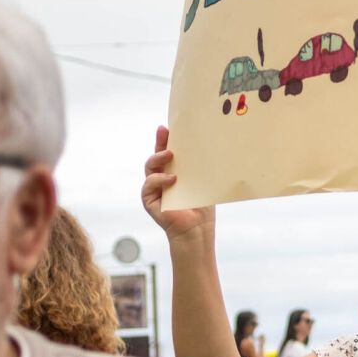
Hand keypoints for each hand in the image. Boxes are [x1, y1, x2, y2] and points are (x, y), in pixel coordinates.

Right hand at [142, 125, 215, 243]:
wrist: (197, 230)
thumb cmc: (202, 207)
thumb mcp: (203, 181)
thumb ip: (200, 166)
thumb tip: (208, 146)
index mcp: (175, 172)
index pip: (168, 153)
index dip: (166, 139)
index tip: (168, 126)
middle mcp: (162, 178)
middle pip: (157, 155)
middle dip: (159, 142)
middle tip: (164, 131)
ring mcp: (154, 189)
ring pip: (150, 167)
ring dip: (158, 158)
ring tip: (170, 154)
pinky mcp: (149, 200)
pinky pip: (149, 185)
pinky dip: (159, 180)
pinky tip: (171, 179)